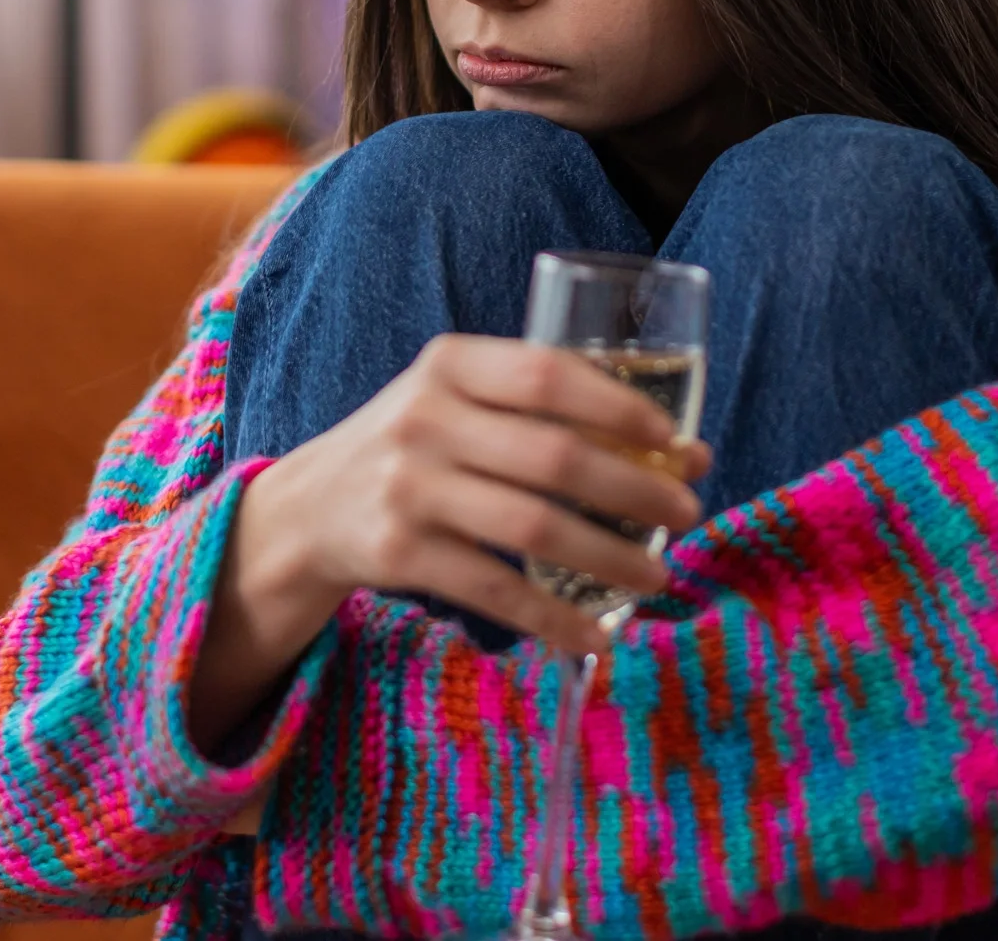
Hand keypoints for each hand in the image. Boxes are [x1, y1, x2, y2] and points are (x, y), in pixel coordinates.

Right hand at [235, 334, 709, 656]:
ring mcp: (408, 487)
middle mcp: (424, 419)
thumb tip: (687, 453)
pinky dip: (554, 618)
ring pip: (533, 528)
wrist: (310, 507)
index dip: (620, 407)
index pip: (547, 374)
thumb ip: (552, 413)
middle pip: (554, 456)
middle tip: (687, 512)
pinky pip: (495, 590)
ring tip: (658, 576)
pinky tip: (597, 633)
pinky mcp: (397, 553)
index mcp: (451, 364)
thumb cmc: (419, 447)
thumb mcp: (462, 403)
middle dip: (636, 489)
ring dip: (610, 558)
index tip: (674, 440)